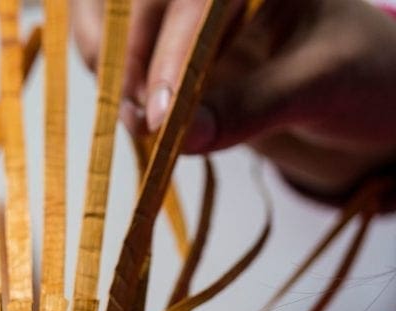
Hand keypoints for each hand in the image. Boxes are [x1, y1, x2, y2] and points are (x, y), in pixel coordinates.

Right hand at [72, 0, 395, 198]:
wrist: (359, 89)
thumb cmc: (357, 73)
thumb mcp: (319, 86)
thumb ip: (251, 107)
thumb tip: (180, 138)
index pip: (192, 3)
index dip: (164, 56)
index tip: (157, 118)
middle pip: (135, 5)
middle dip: (122, 63)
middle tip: (136, 124)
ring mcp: (188, 12)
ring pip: (113, 24)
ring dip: (110, 74)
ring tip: (137, 124)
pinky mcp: (172, 41)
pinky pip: (121, 54)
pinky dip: (118, 87)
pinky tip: (139, 116)